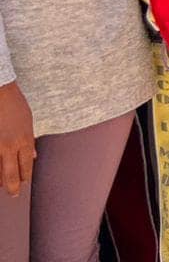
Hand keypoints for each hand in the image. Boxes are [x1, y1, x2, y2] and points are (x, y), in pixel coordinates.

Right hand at [0, 82, 33, 196]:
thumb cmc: (14, 105)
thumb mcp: (28, 122)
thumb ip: (30, 141)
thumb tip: (33, 156)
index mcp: (24, 140)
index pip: (26, 165)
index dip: (25, 176)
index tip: (24, 183)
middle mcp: (9, 146)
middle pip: (11, 174)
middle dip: (13, 187)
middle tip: (14, 195)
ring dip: (0, 180)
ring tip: (2, 186)